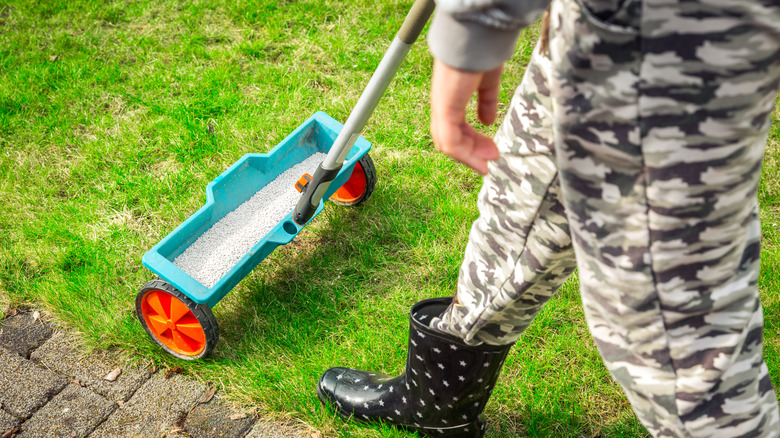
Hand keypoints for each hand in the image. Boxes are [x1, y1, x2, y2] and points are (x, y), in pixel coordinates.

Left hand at [430, 59, 501, 174]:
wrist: (478, 36)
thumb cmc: (482, 52)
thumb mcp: (487, 82)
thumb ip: (486, 101)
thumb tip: (488, 121)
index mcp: (450, 96)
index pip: (456, 127)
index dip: (472, 142)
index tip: (491, 152)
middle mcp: (442, 103)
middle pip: (450, 138)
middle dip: (471, 152)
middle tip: (491, 160)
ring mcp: (441, 105)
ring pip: (448, 142)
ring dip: (468, 156)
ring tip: (487, 164)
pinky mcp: (445, 107)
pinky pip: (450, 140)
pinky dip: (464, 154)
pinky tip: (480, 161)